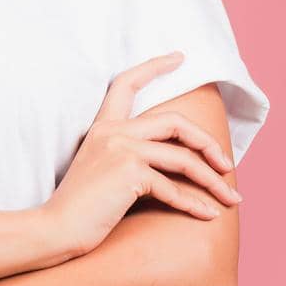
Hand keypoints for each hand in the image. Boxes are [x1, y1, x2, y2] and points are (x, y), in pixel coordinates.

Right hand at [43, 51, 240, 257]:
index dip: (154, 67)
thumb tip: (174, 161)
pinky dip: (195, 204)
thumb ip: (128, 156)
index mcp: (101, 127)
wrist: (56, 227)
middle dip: (208, 143)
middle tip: (226, 164)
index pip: (125, 84)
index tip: (178, 57)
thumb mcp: (103, 170)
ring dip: (213, 181)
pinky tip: (207, 215)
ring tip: (230, 197)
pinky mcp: (129, 172)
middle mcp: (111, 132)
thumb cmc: (80, 206)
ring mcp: (120, 149)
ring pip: (183, 158)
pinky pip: (174, 188)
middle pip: (174, 122)